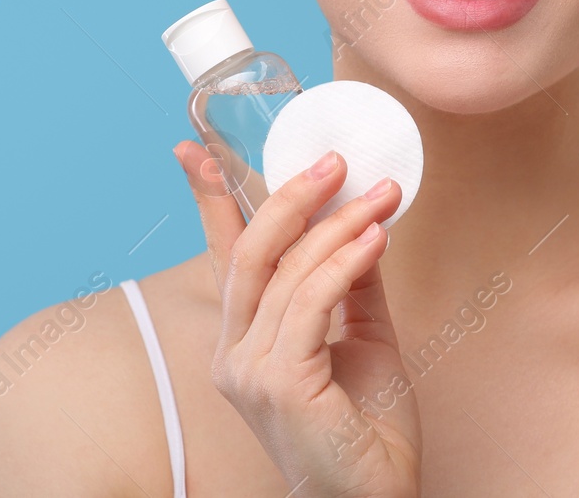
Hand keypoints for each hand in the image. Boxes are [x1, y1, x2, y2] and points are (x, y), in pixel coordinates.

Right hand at [174, 139, 420, 497]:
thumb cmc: (368, 429)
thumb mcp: (363, 337)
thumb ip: (352, 281)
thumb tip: (361, 220)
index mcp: (244, 341)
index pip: (225, 256)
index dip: (211, 200)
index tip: (196, 149)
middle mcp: (233, 353)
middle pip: (249, 253)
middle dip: (288, 197)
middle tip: (334, 162)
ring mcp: (249, 371)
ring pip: (286, 271)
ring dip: (339, 225)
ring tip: (382, 198)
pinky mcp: (278, 384)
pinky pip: (309, 303)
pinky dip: (344, 262)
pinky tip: (376, 238)